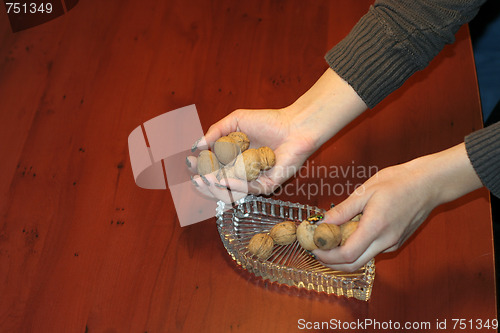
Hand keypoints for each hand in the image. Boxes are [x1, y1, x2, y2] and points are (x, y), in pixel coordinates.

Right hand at [188, 69, 366, 201]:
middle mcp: (243, 170)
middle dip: (205, 181)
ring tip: (206, 179)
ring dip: (217, 187)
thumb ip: (216, 132)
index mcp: (235, 157)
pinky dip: (236, 185)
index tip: (189, 162)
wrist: (294, 126)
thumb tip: (196, 146)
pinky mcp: (268, 185)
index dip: (200, 167)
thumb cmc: (268, 121)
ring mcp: (255, 179)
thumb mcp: (236, 121)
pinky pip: (249, 189)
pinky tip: (224, 179)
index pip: (213, 167)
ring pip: (233, 189)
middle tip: (195, 177)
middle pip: (220, 181)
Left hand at [313, 143, 482, 271]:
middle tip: (317, 250)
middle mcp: (386, 241)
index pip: (347, 255)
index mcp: (376, 227)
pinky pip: (373, 251)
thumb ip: (343, 210)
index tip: (313, 248)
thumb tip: (322, 223)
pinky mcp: (397, 242)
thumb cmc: (398, 182)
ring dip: (344, 256)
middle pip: (354, 265)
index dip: (327, 256)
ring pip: (363, 260)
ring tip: (330, 240)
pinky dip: (358, 248)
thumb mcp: (365, 191)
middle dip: (332, 262)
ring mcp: (393, 244)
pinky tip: (350, 233)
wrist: (429, 183)